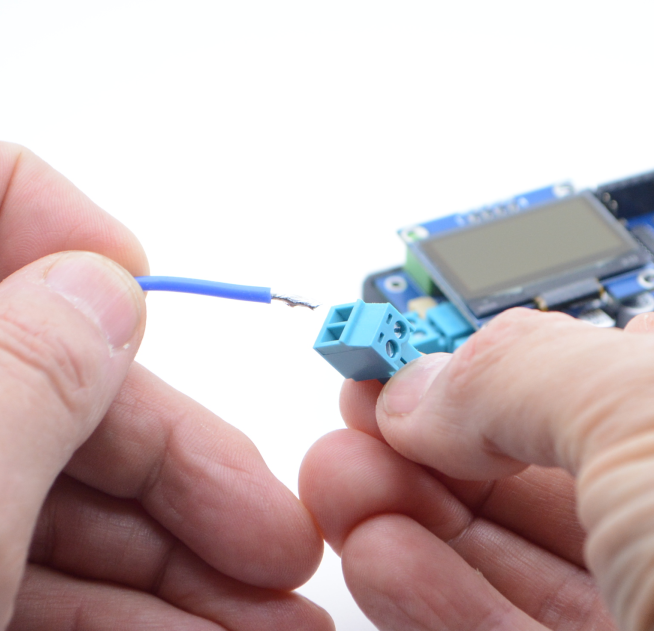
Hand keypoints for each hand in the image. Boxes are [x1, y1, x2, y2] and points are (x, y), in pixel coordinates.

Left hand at [0, 94, 327, 629]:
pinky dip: (86, 608)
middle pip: (19, 374)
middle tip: (271, 542)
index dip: (31, 203)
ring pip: (18, 487)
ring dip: (152, 561)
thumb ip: (25, 381)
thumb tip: (100, 288)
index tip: (130, 281)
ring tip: (262, 621)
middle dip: (167, 464)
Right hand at [300, 307, 653, 630]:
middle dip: (416, 444)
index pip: (571, 381)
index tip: (393, 357)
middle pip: (518, 472)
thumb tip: (417, 390)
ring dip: (398, 513)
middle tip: (355, 421)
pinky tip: (375, 555)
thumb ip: (516, 375)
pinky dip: (421, 594)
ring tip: (339, 480)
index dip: (473, 369)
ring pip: (494, 556)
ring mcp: (635, 612)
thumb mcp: (644, 409)